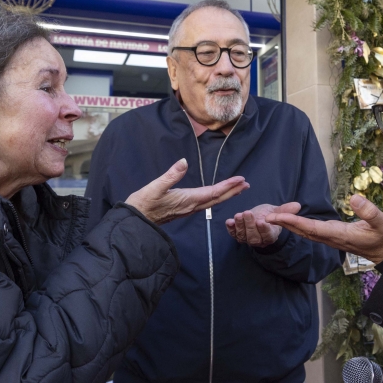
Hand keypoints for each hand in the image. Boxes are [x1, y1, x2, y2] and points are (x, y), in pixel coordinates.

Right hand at [124, 159, 248, 224]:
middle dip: (233, 191)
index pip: (213, 192)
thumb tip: (184, 161)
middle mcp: (191, 206)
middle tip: (246, 184)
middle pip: (217, 199)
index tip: (241, 179)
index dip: (228, 186)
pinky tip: (216, 195)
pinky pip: (205, 204)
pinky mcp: (183, 209)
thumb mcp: (155, 186)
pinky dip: (215, 198)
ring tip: (237, 189)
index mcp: (187, 199)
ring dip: (226, 195)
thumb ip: (171, 174)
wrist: (136, 221)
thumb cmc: (144, 204)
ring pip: (212, 202)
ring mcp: (187, 209)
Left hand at [225, 203, 299, 246]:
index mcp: (270, 236)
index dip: (264, 229)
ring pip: (243, 236)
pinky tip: (229, 221)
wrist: (259, 217)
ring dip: (240, 225)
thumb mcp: (276, 211)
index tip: (262, 221)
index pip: (267, 235)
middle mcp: (258, 240)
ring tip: (238, 215)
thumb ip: (285, 210)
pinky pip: (233, 234)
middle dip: (250, 225)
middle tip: (248, 213)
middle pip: (253, 237)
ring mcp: (247, 239)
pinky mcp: (238, 235)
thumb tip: (297, 205)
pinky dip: (230, 229)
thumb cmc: (269, 215)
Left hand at [264, 194, 382, 264]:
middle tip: (265, 216)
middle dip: (284, 224)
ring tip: (272, 217)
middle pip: (303, 231)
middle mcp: (331, 238)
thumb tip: (354, 198)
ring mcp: (330, 238)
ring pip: (305, 232)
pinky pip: (310, 232)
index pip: (312, 228)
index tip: (279, 216)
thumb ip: (369, 211)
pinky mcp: (332, 237)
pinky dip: (297, 226)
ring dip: (288, 225)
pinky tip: (289, 221)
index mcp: (339, 234)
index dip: (294, 222)